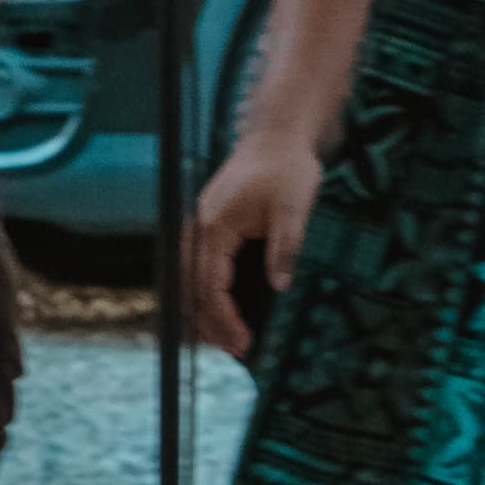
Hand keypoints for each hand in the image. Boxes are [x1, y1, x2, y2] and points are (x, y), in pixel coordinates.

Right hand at [190, 132, 320, 361]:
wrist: (276, 135)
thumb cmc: (286, 168)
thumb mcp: (293, 208)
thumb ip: (285, 247)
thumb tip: (280, 286)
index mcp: (215, 226)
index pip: (211, 283)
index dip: (224, 317)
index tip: (242, 342)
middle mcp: (200, 227)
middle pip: (192, 285)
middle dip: (210, 320)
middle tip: (234, 349)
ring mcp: (202, 223)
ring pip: (191, 276)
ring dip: (204, 307)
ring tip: (224, 335)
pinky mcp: (211, 222)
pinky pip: (199, 263)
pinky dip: (205, 288)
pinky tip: (220, 302)